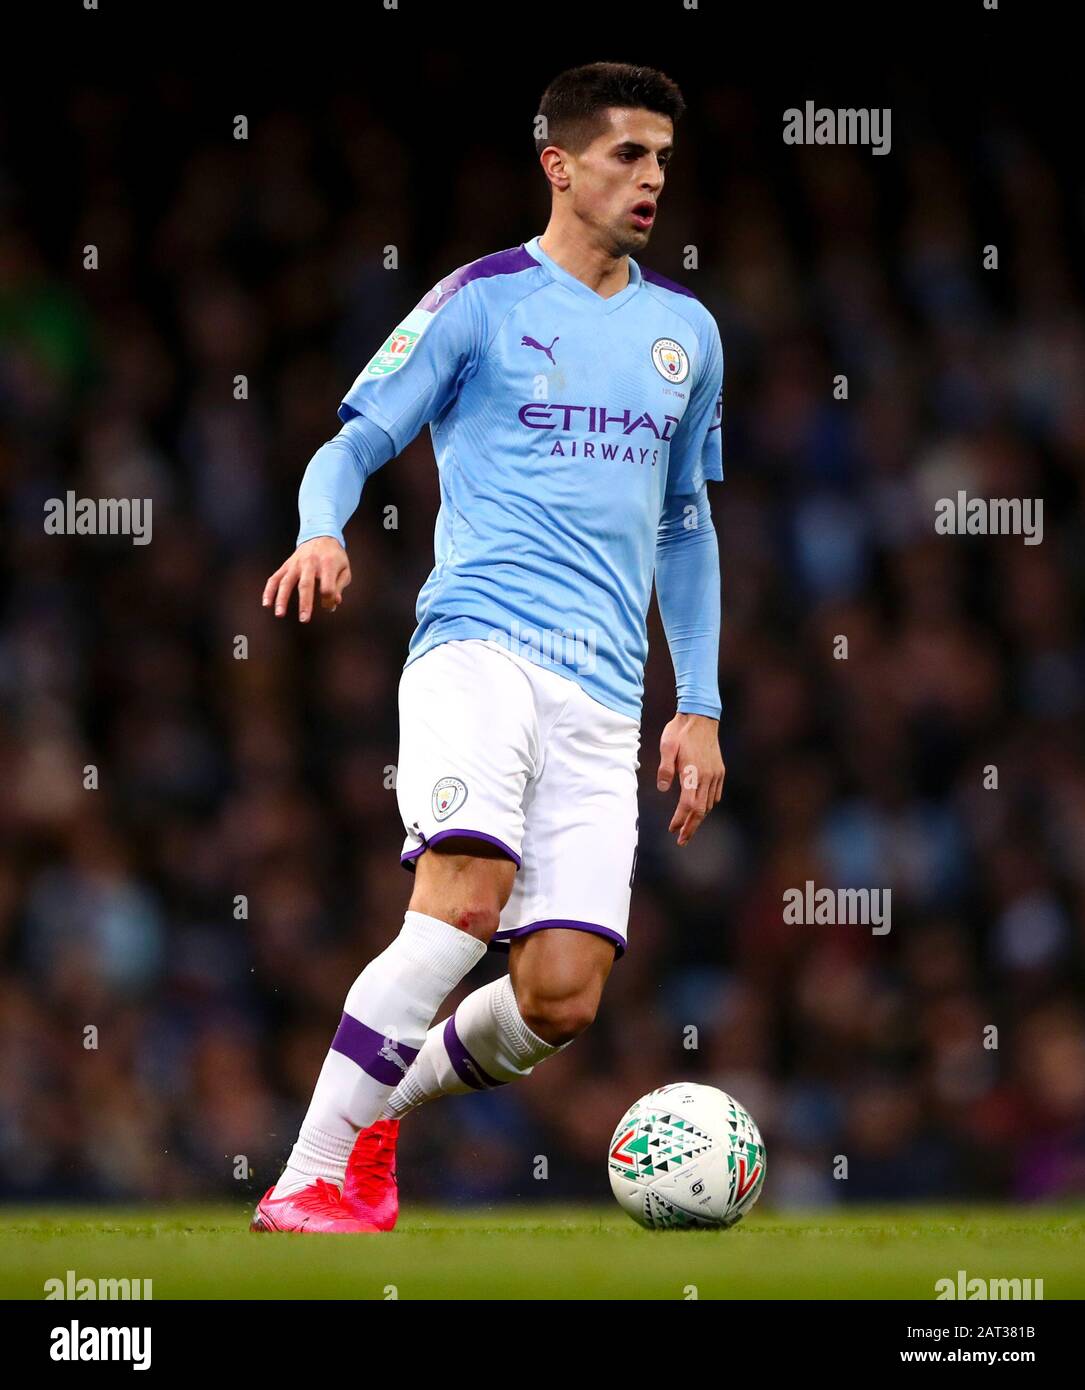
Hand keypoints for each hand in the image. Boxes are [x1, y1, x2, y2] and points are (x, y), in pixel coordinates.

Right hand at [262, 537, 350, 622]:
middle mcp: (310, 563)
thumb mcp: (344, 569)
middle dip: (305, 603)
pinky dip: (269, 591)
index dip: (328, 600)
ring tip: (280, 614)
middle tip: (304, 619)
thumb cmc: (335, 557)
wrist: (320, 536)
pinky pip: (275, 578)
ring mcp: (295, 564)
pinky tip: (267, 604)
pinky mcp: (286, 566)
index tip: (329, 606)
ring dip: (282, 599)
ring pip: (286, 582)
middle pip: (306, 585)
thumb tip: (333, 603)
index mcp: (327, 564)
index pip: (327, 587)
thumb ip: (339, 586)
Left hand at [656, 712, 724, 845]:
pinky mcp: (719, 770)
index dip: (680, 820)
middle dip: (691, 827)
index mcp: (693, 773)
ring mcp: (715, 774)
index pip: (687, 805)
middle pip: (700, 810)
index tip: (672, 830)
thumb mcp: (666, 747)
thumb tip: (662, 790)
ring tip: (689, 827)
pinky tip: (701, 808)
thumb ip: (665, 769)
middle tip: (682, 840)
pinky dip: (708, 805)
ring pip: (709, 804)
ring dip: (699, 818)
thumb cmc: (680, 731)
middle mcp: (707, 777)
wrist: (701, 716)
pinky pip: (715, 794)